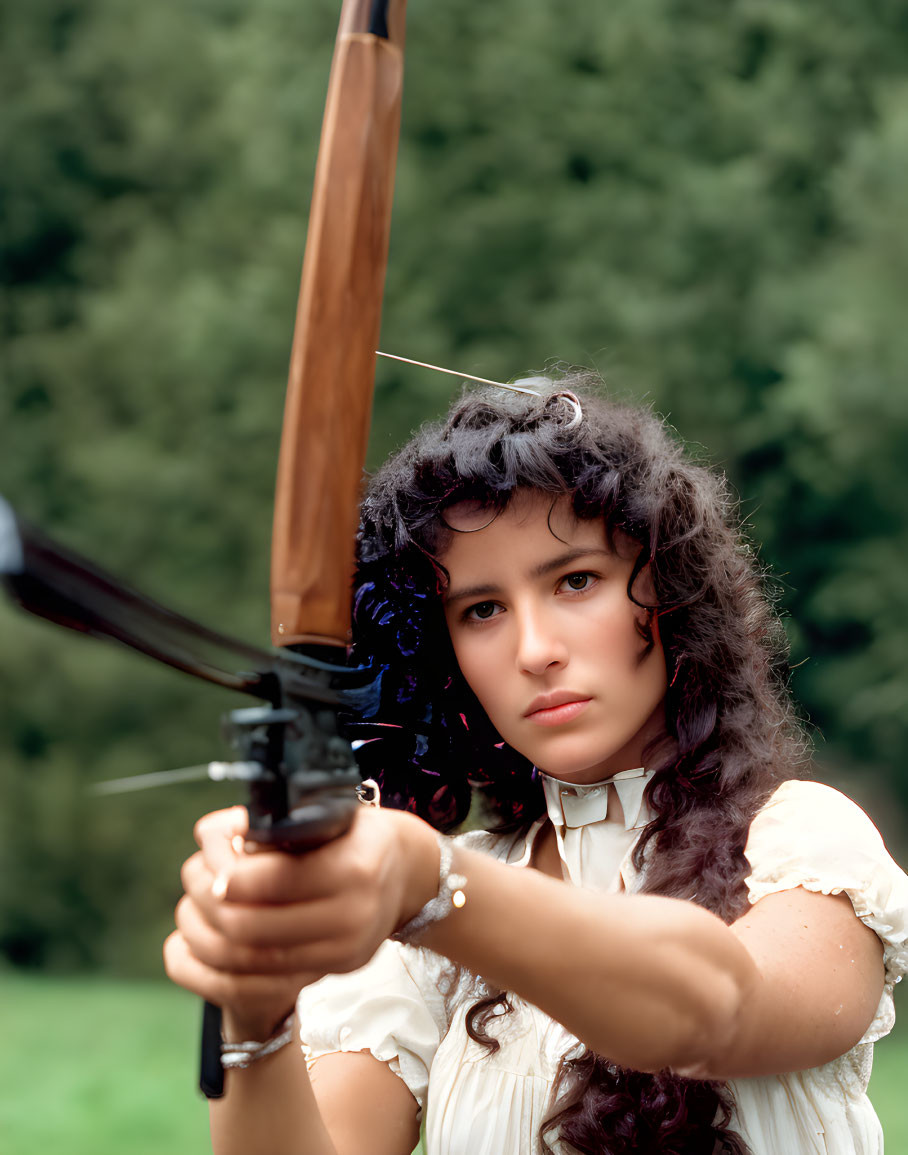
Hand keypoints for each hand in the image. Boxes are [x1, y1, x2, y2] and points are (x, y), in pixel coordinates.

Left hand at [163, 803, 438, 1040]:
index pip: (274, 881)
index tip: (210, 869)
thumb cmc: (358, 833)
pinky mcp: (341, 968)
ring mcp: (349, 949)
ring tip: (198, 915)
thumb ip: (279, 830)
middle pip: (256, 929)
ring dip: (214, 941)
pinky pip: (274, 977)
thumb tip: (217, 842)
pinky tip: (218, 941)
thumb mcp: (328, 816)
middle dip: (213, 910)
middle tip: (196, 890)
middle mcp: (355, 913)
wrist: (408, 871)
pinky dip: (235, 963)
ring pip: (256, 961)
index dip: (232, 877)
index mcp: (352, 867)